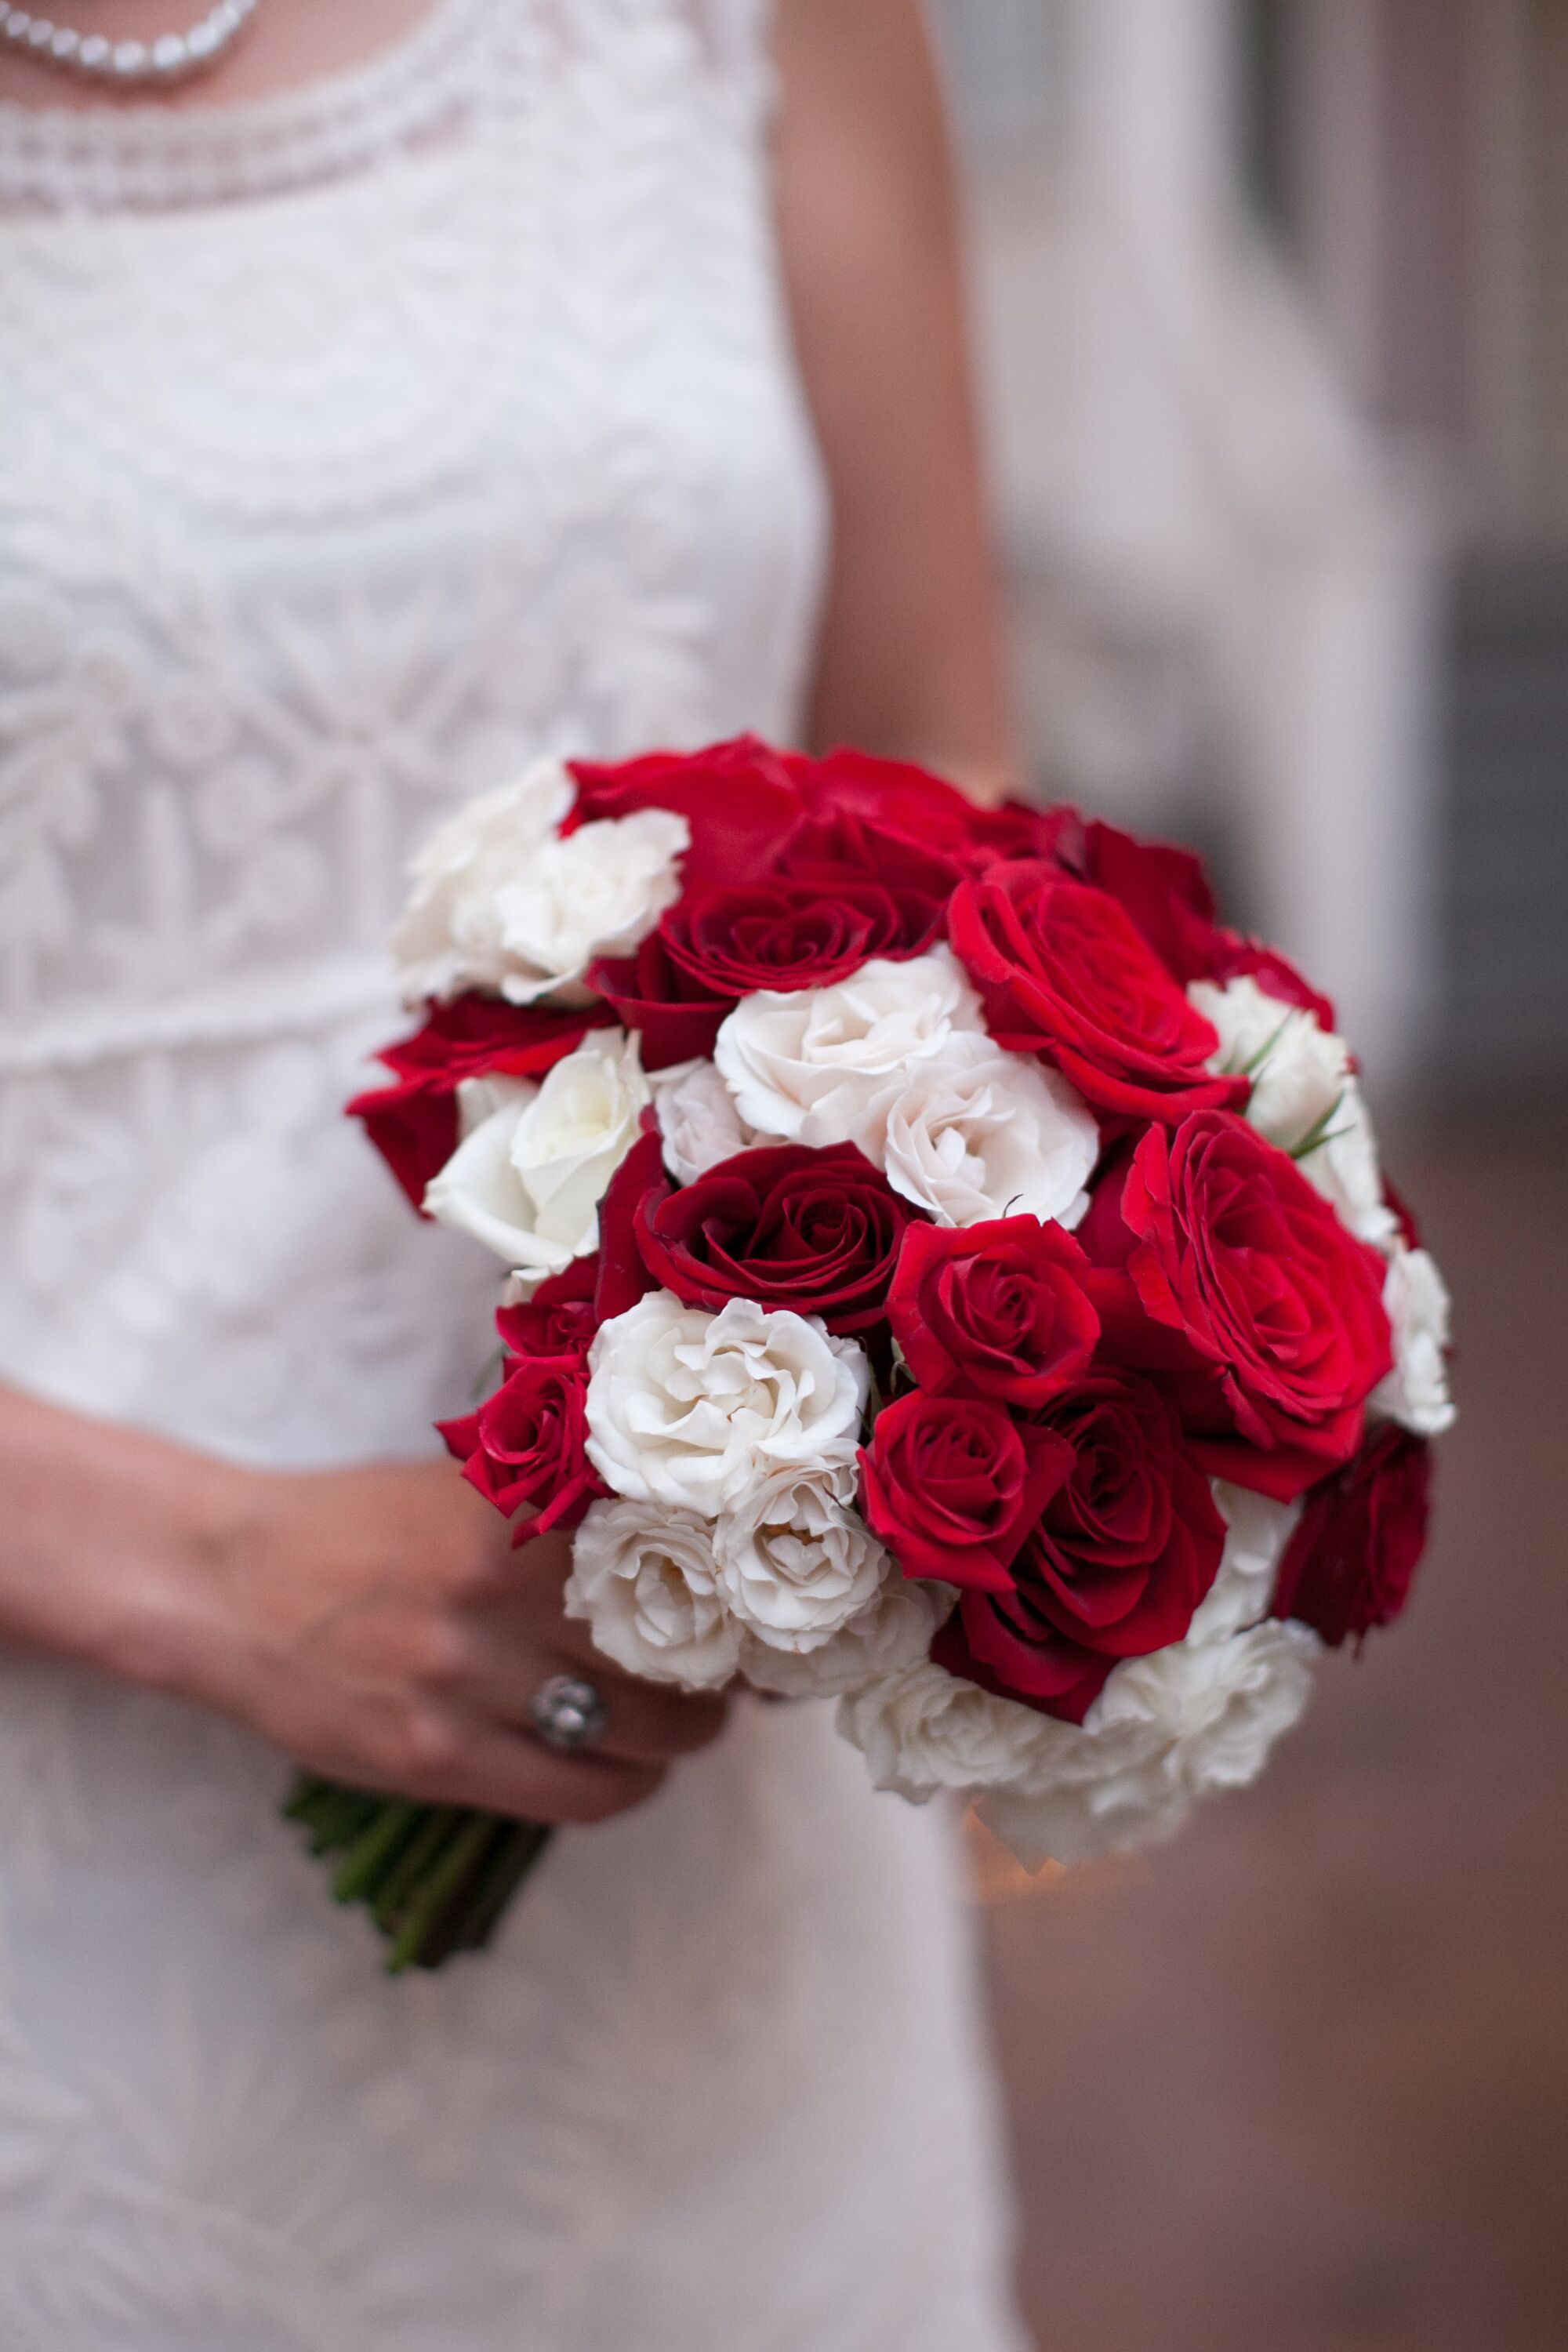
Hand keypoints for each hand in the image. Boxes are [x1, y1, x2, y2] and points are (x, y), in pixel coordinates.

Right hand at [0, 1385, 725, 1824]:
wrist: (231, 1583)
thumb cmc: (362, 1527)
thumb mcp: (466, 1485)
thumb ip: (566, 1506)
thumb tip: (699, 1547)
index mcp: (514, 1507)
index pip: (675, 1552)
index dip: (739, 1590)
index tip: (765, 1605)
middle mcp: (495, 1589)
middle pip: (673, 1647)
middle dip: (724, 1671)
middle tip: (737, 1673)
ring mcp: (463, 1678)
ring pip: (637, 1727)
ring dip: (684, 1735)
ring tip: (688, 1723)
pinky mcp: (432, 1756)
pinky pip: (573, 1792)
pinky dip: (625, 1789)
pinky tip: (632, 1773)